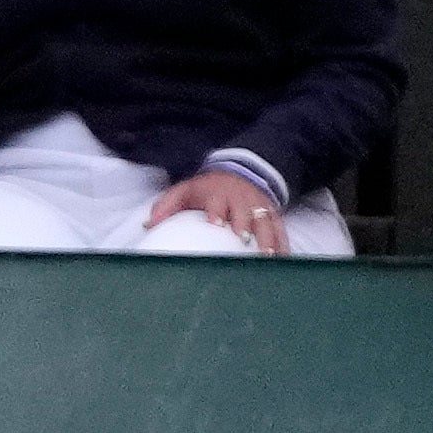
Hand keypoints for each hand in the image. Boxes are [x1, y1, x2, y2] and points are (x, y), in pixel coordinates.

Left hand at [142, 167, 289, 251]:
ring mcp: (259, 206)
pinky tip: (284, 260)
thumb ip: (165, 206)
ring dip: (269, 239)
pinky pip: (280, 229)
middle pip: (246, 213)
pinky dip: (283, 244)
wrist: (238, 172)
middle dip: (247, 227)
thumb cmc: (206, 189)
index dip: (216, 212)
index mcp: (216, 194)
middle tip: (246, 244)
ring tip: (269, 257)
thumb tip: (148, 225)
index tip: (216, 224)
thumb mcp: (184, 190)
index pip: (217, 202)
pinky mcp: (273, 214)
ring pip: (266, 222)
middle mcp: (240, 199)